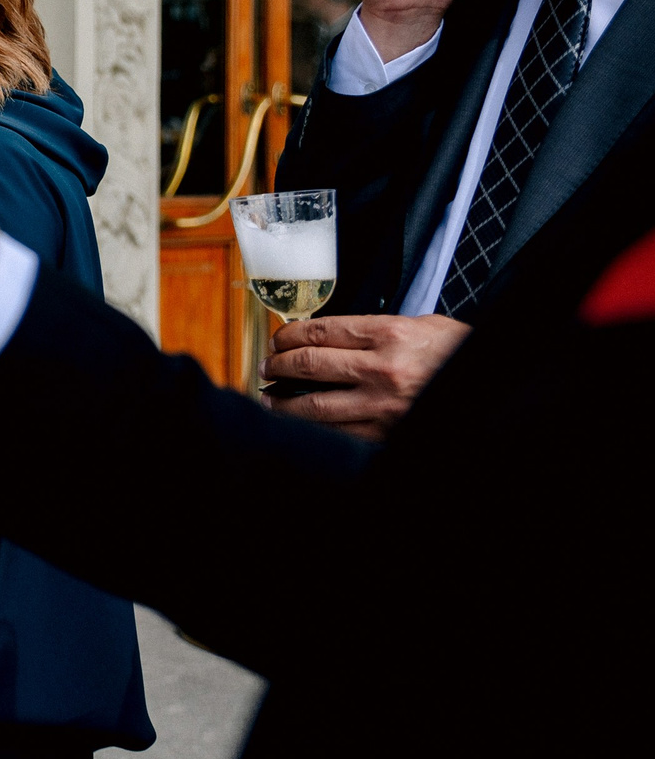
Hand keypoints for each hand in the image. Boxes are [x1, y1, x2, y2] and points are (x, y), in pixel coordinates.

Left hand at [263, 313, 467, 440]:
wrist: (491, 383)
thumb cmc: (456, 352)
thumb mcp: (421, 325)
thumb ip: (375, 328)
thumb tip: (329, 335)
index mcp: (389, 335)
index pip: (320, 332)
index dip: (289, 336)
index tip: (278, 340)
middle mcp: (383, 370)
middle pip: (309, 365)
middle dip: (279, 366)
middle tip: (268, 367)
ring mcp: (384, 405)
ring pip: (316, 405)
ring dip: (285, 402)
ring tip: (272, 397)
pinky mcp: (388, 432)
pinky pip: (339, 431)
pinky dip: (313, 427)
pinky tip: (301, 422)